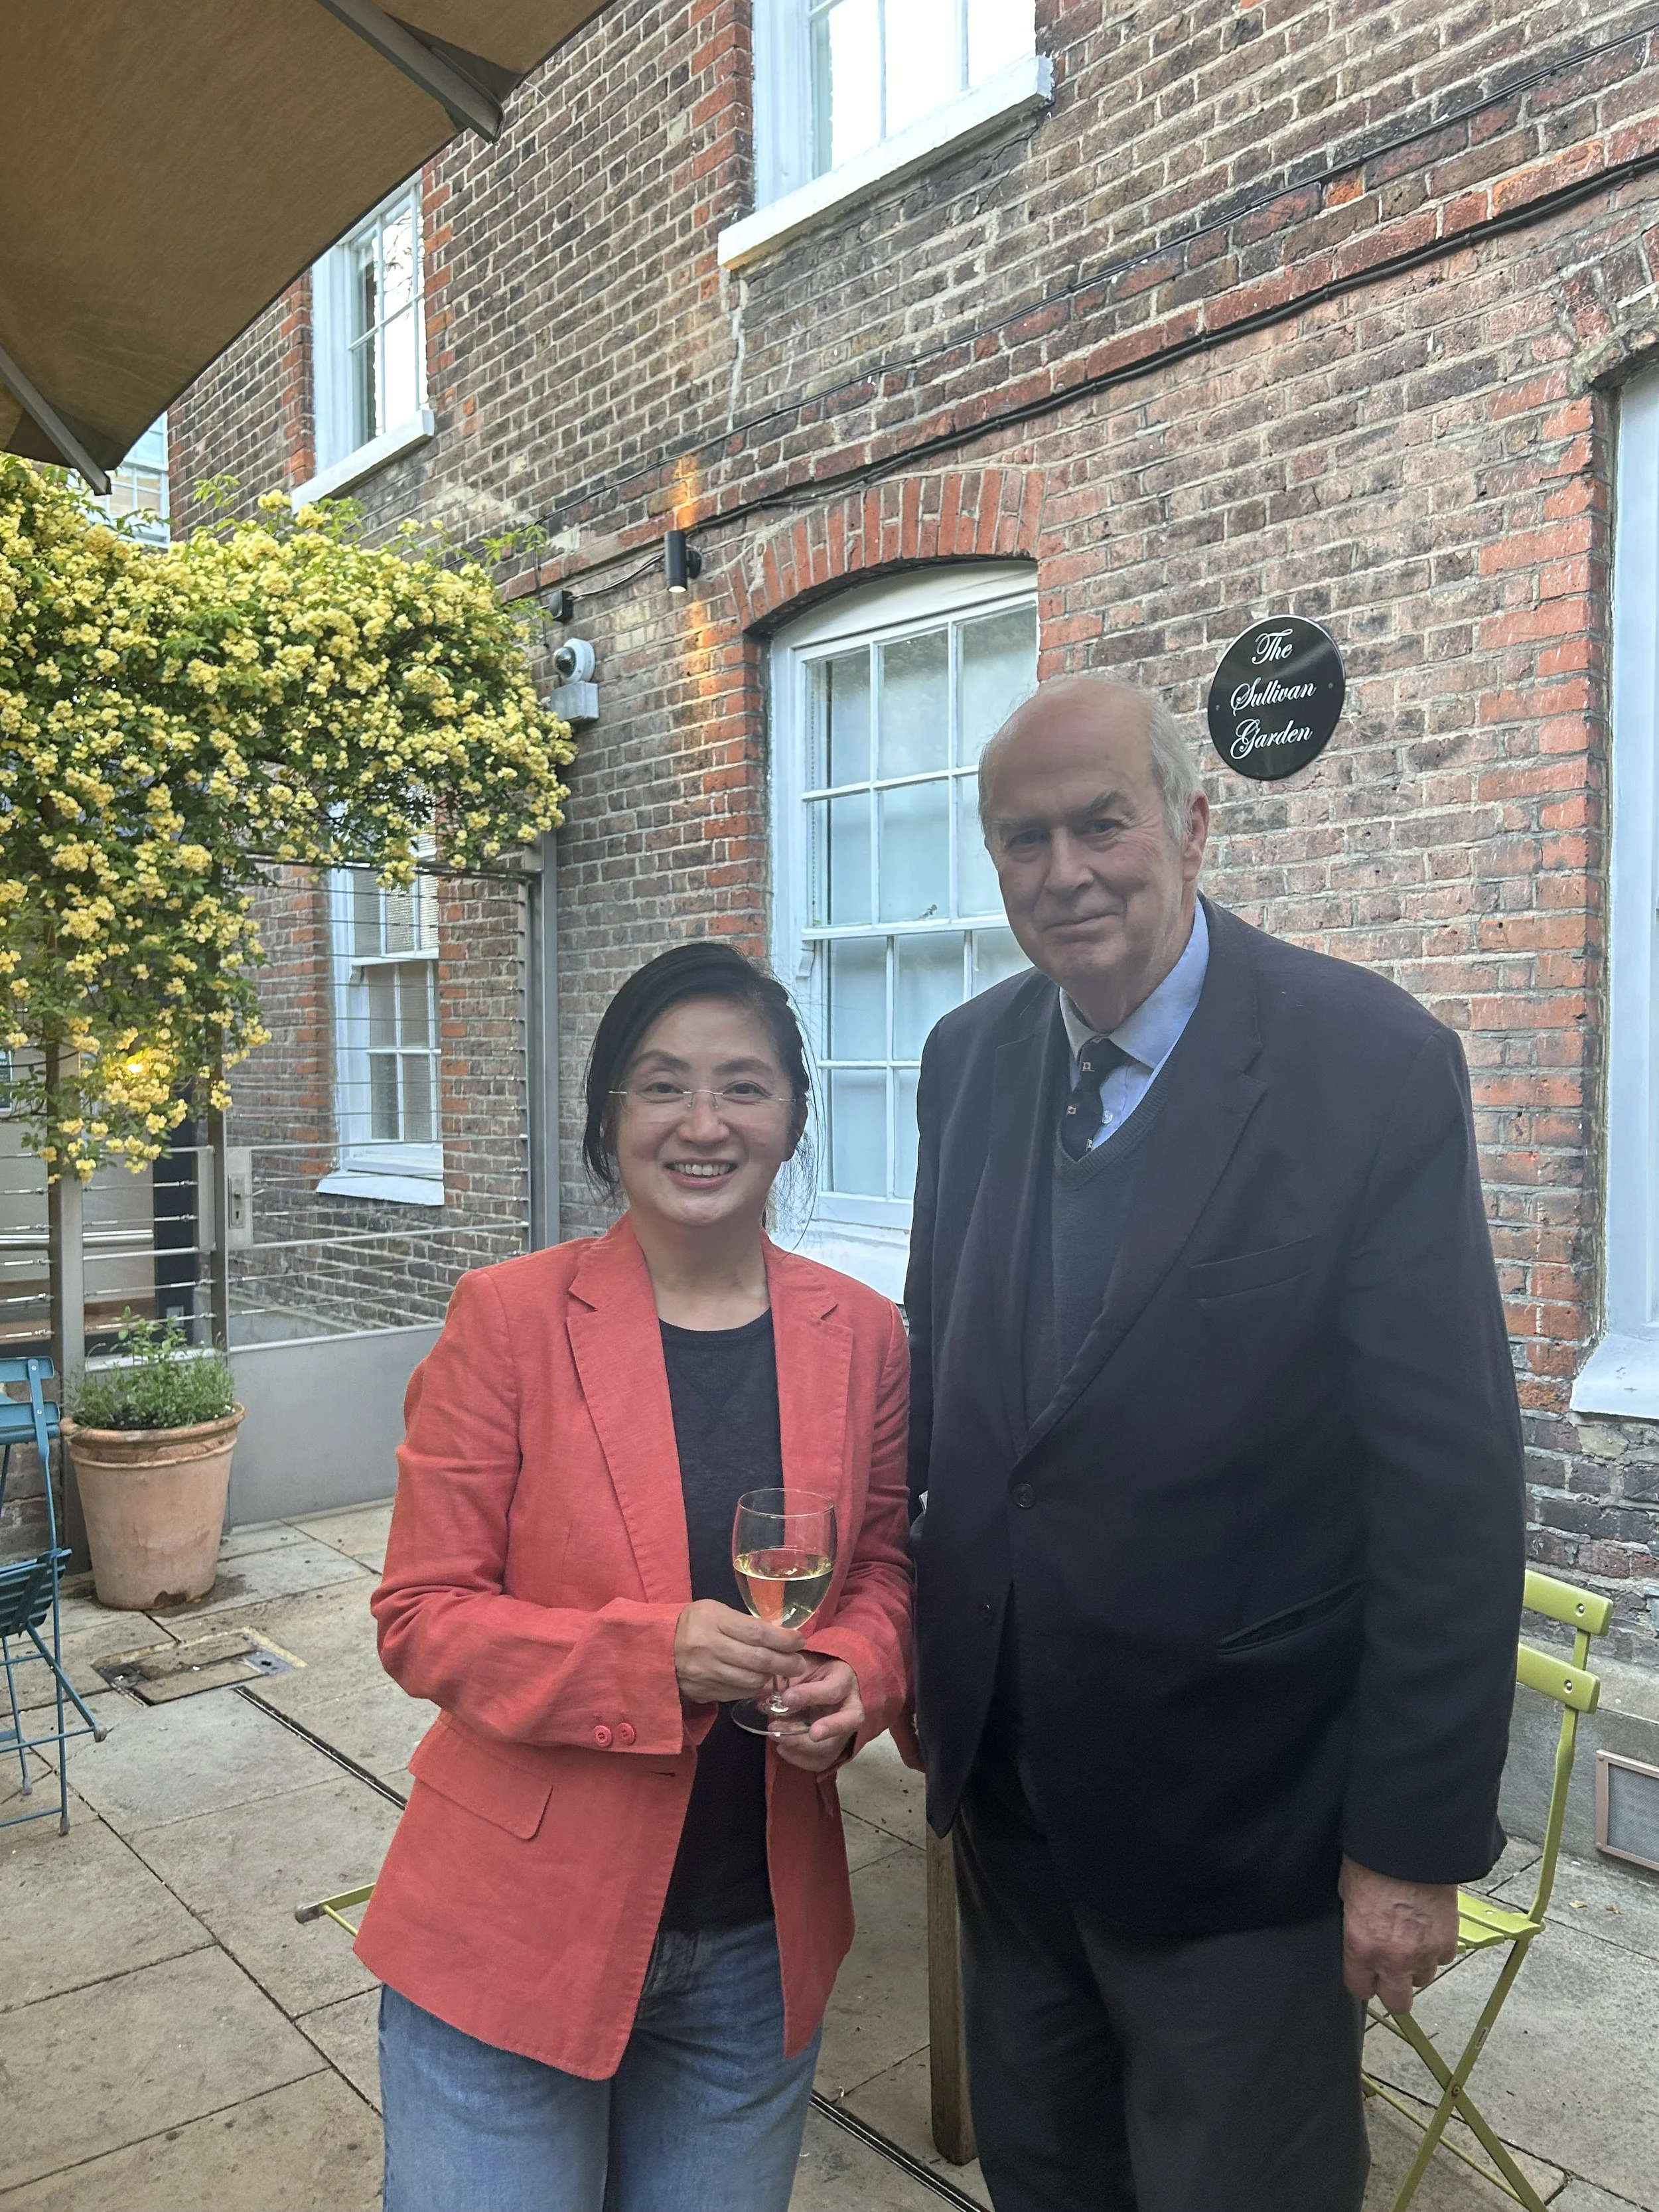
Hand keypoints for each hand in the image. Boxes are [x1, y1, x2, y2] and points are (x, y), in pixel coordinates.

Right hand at [674, 1600, 805, 1705]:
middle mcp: (709, 1648)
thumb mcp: (716, 1611)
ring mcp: (706, 1673)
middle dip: (785, 1663)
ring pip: (750, 1681)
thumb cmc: (693, 1623)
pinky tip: (760, 1681)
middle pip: (758, 1660)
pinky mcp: (704, 1691)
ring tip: (783, 1672)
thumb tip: (781, 1635)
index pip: (757, 1633)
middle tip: (799, 1663)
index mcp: (713, 1621)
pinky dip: (754, 1688)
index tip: (800, 1640)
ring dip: (771, 1678)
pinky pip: (738, 1693)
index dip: (783, 1639)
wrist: (657, 1647)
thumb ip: (746, 1623)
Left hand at [770, 1656, 863, 1773]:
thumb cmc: (809, 1671)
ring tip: (777, 1736)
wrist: (817, 1683)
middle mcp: (851, 1705)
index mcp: (843, 1679)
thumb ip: (788, 1678)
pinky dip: (800, 1759)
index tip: (787, 1698)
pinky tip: (782, 1748)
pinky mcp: (834, 1747)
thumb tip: (765, 1691)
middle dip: (826, 1728)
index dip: (811, 1695)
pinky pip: (822, 1761)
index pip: (833, 1690)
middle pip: (848, 1722)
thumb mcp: (800, 1666)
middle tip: (802, 1731)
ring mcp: (844, 1730)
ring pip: (833, 1747)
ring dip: (802, 1746)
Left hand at [1339, 1855, 1459, 2014]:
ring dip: (1416, 1966)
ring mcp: (1424, 1953)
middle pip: (1397, 2003)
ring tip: (1411, 1941)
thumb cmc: (1373, 1860)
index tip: (1364, 1974)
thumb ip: (1355, 1922)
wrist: (1411, 1844)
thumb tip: (1360, 1931)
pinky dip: (1437, 1949)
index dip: (1362, 1981)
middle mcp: (1394, 1959)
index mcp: (1362, 1947)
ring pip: (1423, 1979)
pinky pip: (1443, 1958)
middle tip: (1390, 1971)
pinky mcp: (1448, 1941)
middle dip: (1393, 1990)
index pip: (1360, 1989)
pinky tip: (1428, 1928)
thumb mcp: (1347, 1892)